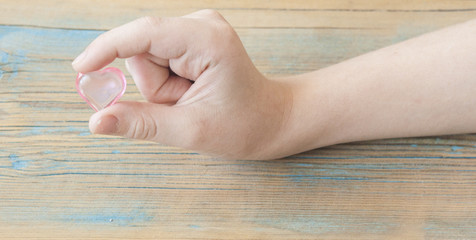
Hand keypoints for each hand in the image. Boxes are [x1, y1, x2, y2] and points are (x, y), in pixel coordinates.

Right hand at [72, 10, 292, 159]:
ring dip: (161, 87)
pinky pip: (158, 59)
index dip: (107, 48)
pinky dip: (166, 82)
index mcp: (207, 41)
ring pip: (148, 57)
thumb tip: (96, 121)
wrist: (271, 118)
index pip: (144, 33)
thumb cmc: (243, 125)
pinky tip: (191, 90)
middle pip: (143, 50)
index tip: (80, 70)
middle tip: (183, 105)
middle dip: (154, 86)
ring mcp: (197, 28)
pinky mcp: (192, 38)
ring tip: (191, 99)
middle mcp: (201, 25)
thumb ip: (141, 123)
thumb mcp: (190, 130)